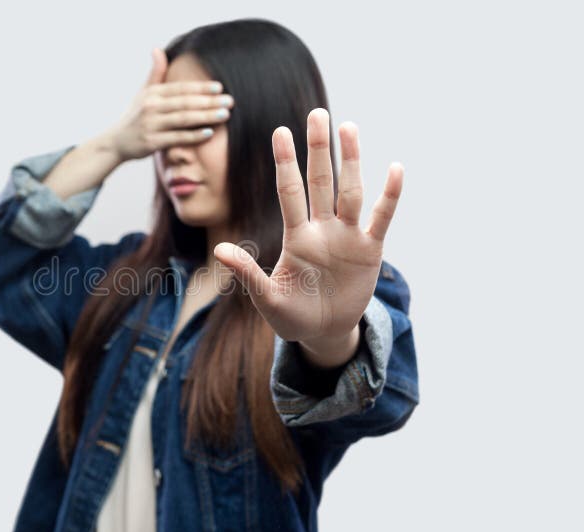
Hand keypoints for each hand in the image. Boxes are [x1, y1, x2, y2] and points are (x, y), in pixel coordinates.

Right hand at [105, 48, 233, 161]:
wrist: (116, 142)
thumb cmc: (135, 116)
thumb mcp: (143, 93)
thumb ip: (155, 73)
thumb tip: (157, 49)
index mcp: (152, 94)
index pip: (180, 88)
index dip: (200, 87)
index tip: (219, 88)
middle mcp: (151, 107)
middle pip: (185, 103)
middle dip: (209, 102)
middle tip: (230, 101)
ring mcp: (151, 125)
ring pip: (183, 119)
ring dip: (206, 116)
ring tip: (225, 114)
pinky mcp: (152, 142)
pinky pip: (177, 138)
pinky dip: (194, 135)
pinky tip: (209, 132)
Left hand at [214, 108, 403, 365]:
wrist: (324, 333)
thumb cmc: (292, 315)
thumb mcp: (267, 298)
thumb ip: (248, 274)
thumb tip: (220, 249)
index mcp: (295, 238)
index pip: (289, 192)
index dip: (285, 163)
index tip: (280, 132)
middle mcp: (322, 229)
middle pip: (320, 181)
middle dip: (318, 149)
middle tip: (317, 113)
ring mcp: (347, 237)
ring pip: (350, 192)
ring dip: (351, 161)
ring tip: (349, 126)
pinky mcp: (370, 251)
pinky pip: (381, 218)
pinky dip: (389, 195)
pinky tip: (395, 168)